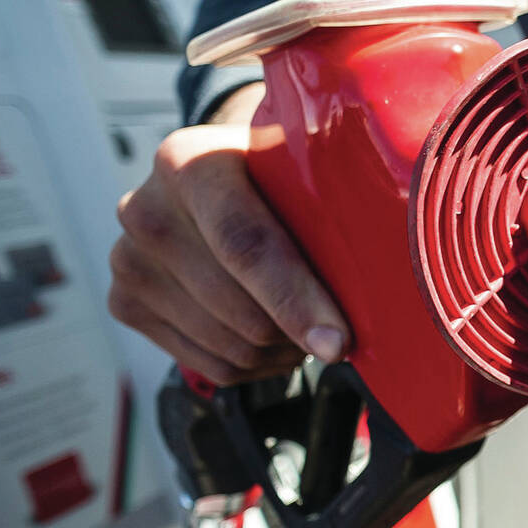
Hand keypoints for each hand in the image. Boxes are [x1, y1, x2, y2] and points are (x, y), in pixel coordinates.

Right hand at [108, 84, 347, 384]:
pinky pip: (210, 365)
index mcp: (190, 162)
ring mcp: (127, 259)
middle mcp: (145, 209)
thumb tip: (403, 251)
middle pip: (240, 309)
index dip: (296, 299)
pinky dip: (257, 365)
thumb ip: (333, 197)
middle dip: (299, 331)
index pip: (245, 244)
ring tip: (308, 324)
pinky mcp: (125, 303)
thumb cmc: (278, 177)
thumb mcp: (303, 167)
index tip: (338, 342)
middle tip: (339, 325)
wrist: (218, 180)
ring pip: (229, 345)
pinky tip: (276, 337)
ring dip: (282, 350)